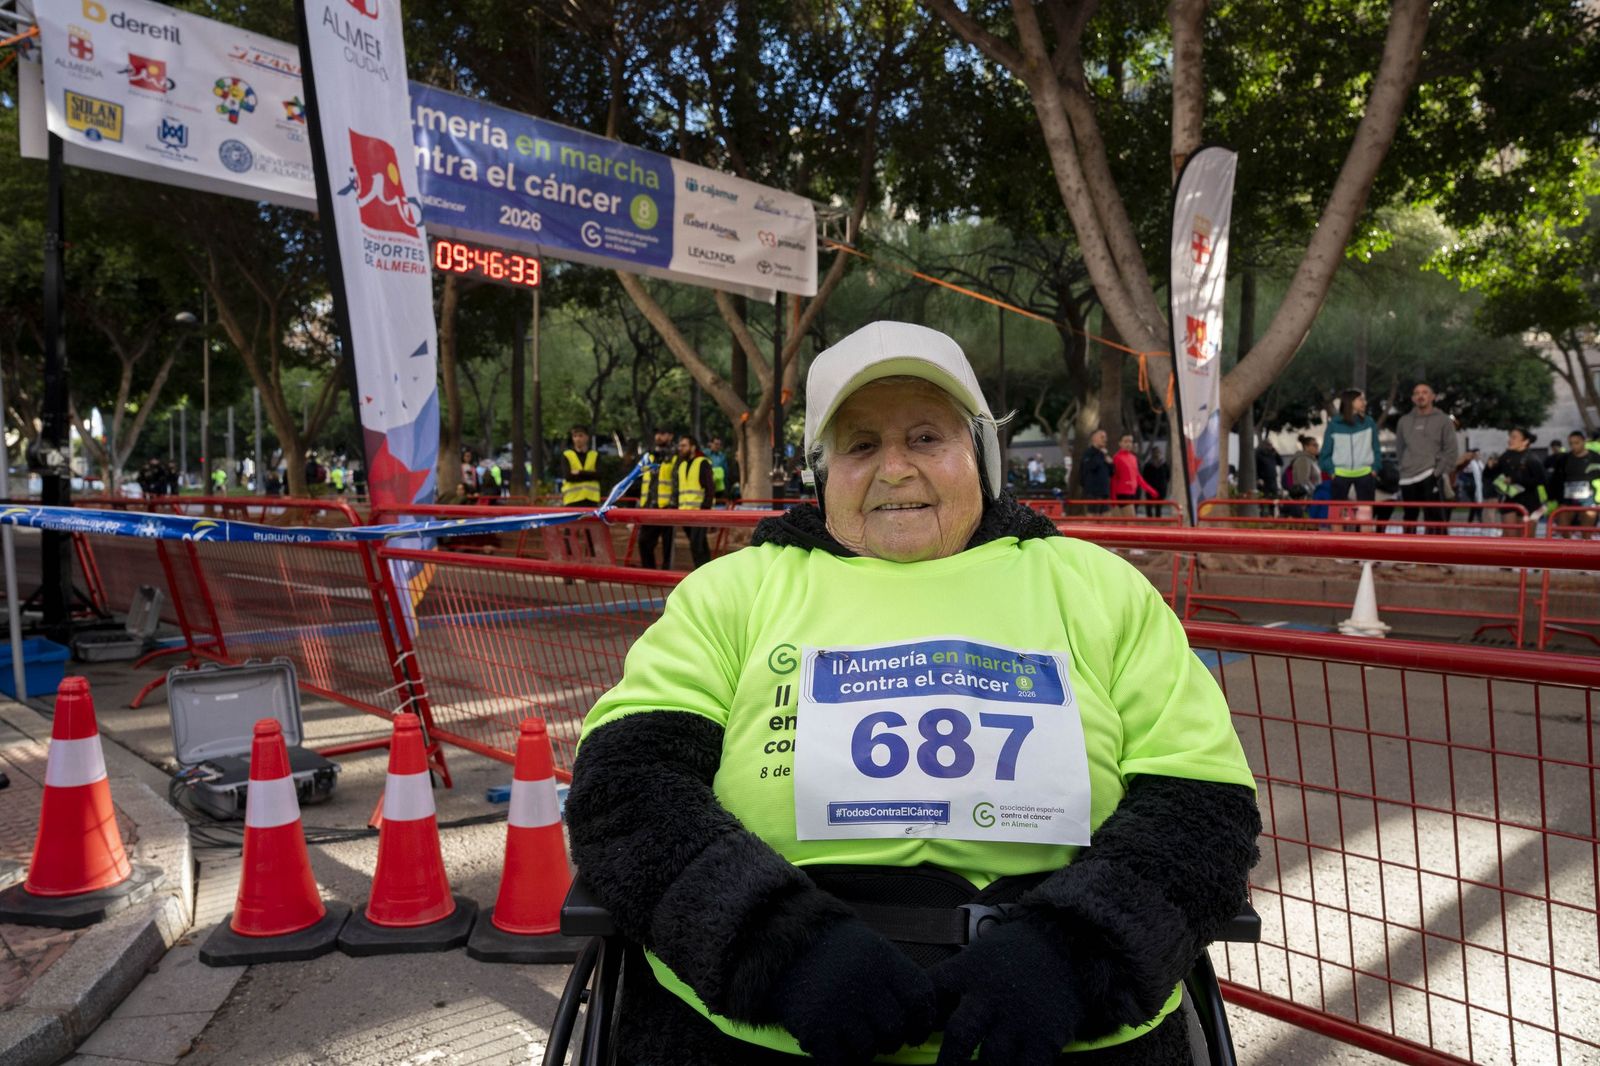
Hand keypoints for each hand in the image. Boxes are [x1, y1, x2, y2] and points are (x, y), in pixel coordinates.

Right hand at [772, 918, 936, 1064]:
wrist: (776, 943)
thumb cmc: (828, 948)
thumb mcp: (867, 946)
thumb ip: (893, 976)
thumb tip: (921, 1014)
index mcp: (882, 959)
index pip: (921, 997)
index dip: (923, 1020)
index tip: (916, 1030)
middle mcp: (864, 982)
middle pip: (895, 1027)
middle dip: (892, 1039)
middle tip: (882, 1037)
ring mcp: (838, 1006)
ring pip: (869, 1049)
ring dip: (865, 1050)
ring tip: (854, 1039)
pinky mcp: (814, 1027)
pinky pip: (839, 1061)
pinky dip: (840, 1059)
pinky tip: (834, 1045)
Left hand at [932, 914, 1083, 1065]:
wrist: (1071, 942)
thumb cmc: (1016, 952)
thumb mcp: (980, 955)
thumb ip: (954, 982)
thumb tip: (927, 1016)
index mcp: (969, 971)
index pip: (931, 993)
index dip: (917, 1021)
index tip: (913, 1038)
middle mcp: (991, 995)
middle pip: (960, 1035)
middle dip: (949, 1061)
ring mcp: (1020, 1018)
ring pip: (991, 1061)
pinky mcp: (1046, 1037)